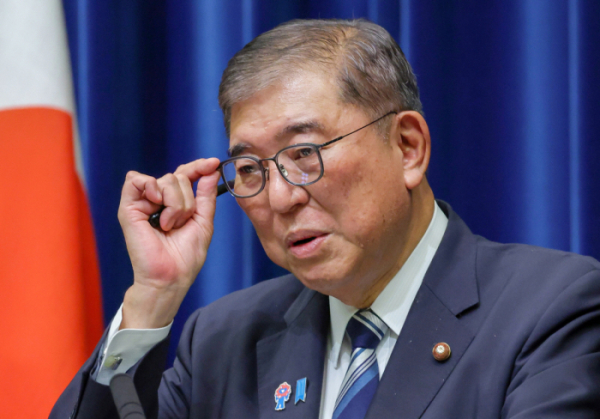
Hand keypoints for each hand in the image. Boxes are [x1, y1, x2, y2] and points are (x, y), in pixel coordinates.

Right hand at [117, 158, 220, 328]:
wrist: (170, 276)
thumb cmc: (185, 256)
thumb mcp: (203, 221)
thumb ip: (206, 195)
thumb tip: (211, 170)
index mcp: (176, 202)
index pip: (186, 174)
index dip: (199, 167)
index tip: (214, 163)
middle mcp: (159, 200)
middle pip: (178, 177)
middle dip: (187, 201)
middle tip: (180, 224)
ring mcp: (143, 202)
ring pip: (165, 180)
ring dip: (175, 204)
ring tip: (168, 225)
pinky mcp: (128, 208)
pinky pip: (136, 180)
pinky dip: (150, 188)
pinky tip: (155, 204)